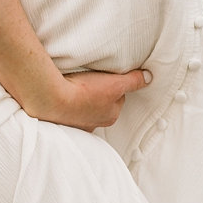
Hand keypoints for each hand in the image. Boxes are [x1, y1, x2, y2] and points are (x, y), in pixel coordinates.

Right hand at [21, 68, 152, 130]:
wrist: (52, 99)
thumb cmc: (85, 91)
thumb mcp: (116, 83)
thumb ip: (134, 80)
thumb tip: (149, 78)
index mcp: (110, 116)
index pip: (117, 98)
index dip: (113, 85)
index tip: (105, 77)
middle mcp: (95, 124)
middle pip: (101, 104)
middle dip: (98, 94)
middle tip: (90, 80)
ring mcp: (76, 125)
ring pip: (84, 108)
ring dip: (81, 99)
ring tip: (75, 86)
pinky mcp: (60, 122)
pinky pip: (67, 111)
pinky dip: (66, 104)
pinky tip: (62, 94)